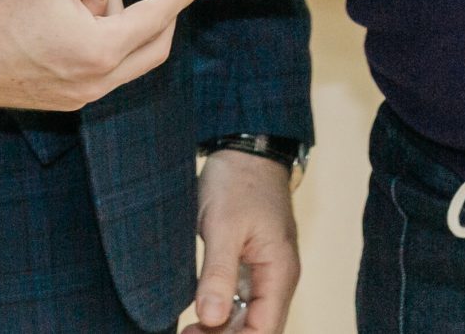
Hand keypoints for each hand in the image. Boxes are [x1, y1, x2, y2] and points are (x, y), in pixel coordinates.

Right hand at [0, 0, 207, 110]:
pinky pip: (89, 60)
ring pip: (116, 50)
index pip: (157, 19)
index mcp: (98, 51)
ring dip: (105, 12)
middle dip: (149, 10)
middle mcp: (92, 82)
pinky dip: (85, 30)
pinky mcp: (53, 95)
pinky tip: (56, 2)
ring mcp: (73, 94)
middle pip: (148, 45)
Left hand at [185, 148, 299, 332]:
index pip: (264, 330)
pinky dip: (222, 311)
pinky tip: (198, 313)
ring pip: (249, 318)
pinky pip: (242, 301)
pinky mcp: (252, 264)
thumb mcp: (223, 226)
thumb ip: (218, 274)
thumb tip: (211, 318)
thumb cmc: (239, 182)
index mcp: (279, 272)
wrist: (245, 149)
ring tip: (187, 328)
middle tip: (185, 333)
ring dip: (221, 328)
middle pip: (257, 328)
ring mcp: (266, 272)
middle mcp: (278, 278)